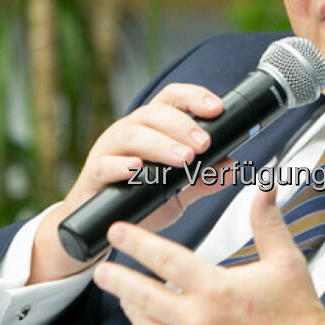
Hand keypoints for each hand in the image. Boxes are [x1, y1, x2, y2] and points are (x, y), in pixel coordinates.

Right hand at [30, 83, 227, 283]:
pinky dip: (123, 166)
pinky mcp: (94, 175)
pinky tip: (140, 170)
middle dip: (183, 125)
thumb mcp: (178, 192)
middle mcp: (129, 132)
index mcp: (151, 128)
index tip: (218, 108)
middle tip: (204, 144)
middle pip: (154, 113)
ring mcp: (109, 150)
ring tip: (185, 158)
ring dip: (161, 144)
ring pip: (132, 134)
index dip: (194, 97)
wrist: (101, 228)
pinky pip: (105, 165)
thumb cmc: (138, 200)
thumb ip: (203, 180)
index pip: (172, 99)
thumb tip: (231, 167)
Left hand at [91, 187, 324, 324]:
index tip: (118, 232)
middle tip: (101, 270)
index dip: (136, 242)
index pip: (164, 258)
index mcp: (216, 289)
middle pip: (140, 296)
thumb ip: (267, 223)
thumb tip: (263, 188)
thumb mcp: (286, 263)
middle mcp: (197, 322)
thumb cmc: (302, 320)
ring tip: (125, 297)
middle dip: (116, 280)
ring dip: (132, 309)